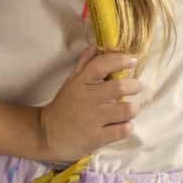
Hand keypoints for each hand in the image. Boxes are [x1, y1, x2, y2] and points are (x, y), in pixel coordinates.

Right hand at [34, 46, 139, 161]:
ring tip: (128, 110)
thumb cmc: (65, 105)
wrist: (47, 134)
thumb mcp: (72, 82)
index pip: (101, 65)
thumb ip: (85, 63)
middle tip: (136, 87)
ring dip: (132, 109)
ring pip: (126, 110)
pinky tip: (121, 125)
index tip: (133, 60)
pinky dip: (127, 127)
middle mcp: (88, 98)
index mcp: (81, 82)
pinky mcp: (96, 138)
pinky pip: (123, 130)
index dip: (120, 59)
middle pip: (119, 87)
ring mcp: (93, 119)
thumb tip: (97, 44)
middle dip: (134, 85)